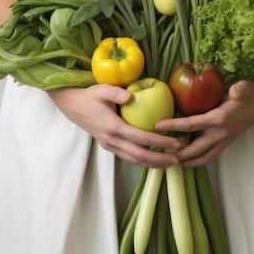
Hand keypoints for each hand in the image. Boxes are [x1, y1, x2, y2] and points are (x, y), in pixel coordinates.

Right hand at [46, 84, 180, 167]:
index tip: (175, 142)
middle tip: (178, 158)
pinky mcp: (111, 147)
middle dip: (160, 159)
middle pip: (139, 156)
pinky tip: (156, 159)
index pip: (140, 138)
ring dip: (153, 164)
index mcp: (112, 127)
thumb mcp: (102, 89)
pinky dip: (144, 161)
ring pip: (134, 160)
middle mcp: (111, 140)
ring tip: (171, 162)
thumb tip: (131, 96)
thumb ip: (116, 92)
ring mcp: (110, 146)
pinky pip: (130, 158)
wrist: (74, 107)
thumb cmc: (91, 97)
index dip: (159, 142)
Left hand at [154, 80, 253, 166]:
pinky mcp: (228, 139)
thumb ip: (241, 90)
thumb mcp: (247, 88)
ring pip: (205, 157)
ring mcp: (225, 138)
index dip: (173, 125)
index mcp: (220, 119)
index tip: (157, 126)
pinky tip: (191, 156)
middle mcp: (221, 133)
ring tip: (174, 163)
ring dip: (189, 162)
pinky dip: (200, 158)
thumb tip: (235, 91)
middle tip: (160, 157)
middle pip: (195, 149)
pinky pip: (211, 154)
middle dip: (178, 155)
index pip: (191, 124)